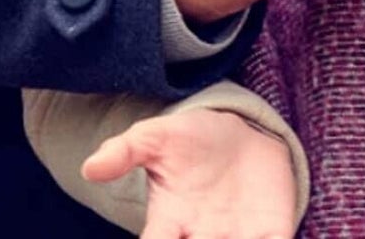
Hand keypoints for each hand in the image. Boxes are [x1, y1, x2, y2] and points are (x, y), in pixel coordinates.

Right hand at [82, 107, 296, 238]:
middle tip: (204, 237)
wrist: (241, 135)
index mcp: (169, 224)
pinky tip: (275, 238)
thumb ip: (125, 151)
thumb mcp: (158, 137)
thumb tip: (89, 166)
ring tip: (233, 237)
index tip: (163, 237)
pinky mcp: (272, 232)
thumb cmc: (192, 142)